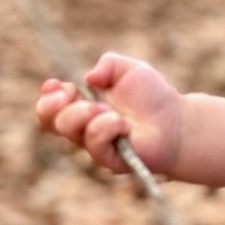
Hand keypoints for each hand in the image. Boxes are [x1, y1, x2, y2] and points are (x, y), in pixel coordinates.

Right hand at [36, 52, 182, 175]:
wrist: (177, 121)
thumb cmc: (153, 96)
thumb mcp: (130, 69)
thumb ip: (109, 64)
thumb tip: (89, 77)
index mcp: (82, 104)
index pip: (52, 105)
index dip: (47, 95)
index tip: (56, 83)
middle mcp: (84, 126)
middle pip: (51, 121)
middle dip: (56, 105)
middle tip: (73, 93)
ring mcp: (94, 145)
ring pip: (70, 131)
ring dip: (85, 114)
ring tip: (109, 110)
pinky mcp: (109, 160)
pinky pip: (95, 144)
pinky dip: (106, 128)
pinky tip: (122, 124)